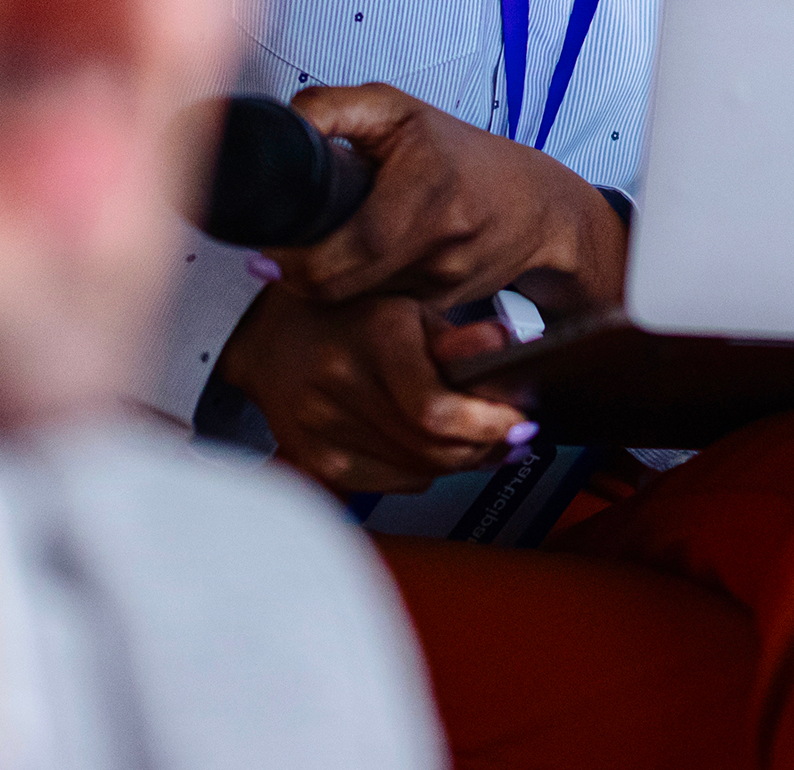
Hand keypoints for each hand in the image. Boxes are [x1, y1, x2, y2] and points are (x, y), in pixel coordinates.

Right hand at [219, 280, 530, 491]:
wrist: (274, 339)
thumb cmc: (354, 318)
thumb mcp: (413, 309)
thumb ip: (461, 340)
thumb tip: (512, 349)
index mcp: (375, 337)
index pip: (436, 410)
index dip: (487, 425)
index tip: (519, 422)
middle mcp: (341, 384)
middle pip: (433, 447)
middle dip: (484, 445)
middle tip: (512, 434)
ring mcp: (323, 428)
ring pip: (419, 471)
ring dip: (459, 460)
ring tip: (477, 437)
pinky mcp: (317, 460)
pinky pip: (393, 483)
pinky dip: (422, 470)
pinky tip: (428, 446)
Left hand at [279, 83, 624, 313]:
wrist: (540, 207)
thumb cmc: (464, 156)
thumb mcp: (397, 110)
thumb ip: (331, 108)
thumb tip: (282, 127)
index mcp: (425, 194)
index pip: (335, 256)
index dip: (291, 256)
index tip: (275, 238)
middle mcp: (439, 247)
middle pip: (336, 288)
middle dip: (301, 272)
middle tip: (289, 245)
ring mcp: (443, 285)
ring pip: (354, 303)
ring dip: (332, 281)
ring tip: (333, 245)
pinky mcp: (442, 309)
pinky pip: (380, 312)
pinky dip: (362, 294)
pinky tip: (365, 266)